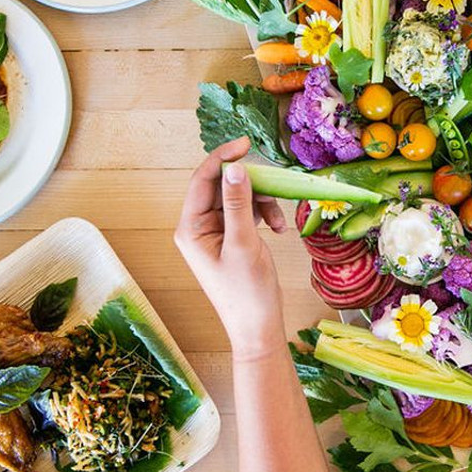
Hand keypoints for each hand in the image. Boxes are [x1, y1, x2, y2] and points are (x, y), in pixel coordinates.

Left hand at [174, 138, 288, 357]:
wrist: (257, 327)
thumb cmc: (246, 293)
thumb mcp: (243, 243)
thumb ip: (238, 204)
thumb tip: (234, 168)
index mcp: (191, 228)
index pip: (202, 180)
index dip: (223, 158)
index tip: (246, 144)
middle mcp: (199, 227)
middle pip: (222, 186)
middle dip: (250, 184)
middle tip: (274, 184)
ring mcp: (217, 233)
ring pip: (239, 197)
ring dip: (262, 201)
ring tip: (279, 220)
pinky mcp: (234, 238)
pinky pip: (248, 212)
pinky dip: (266, 215)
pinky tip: (280, 229)